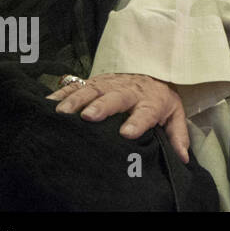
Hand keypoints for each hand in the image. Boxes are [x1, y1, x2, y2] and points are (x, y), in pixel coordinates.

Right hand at [46, 73, 189, 163]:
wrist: (150, 72)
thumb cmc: (159, 100)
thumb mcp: (174, 114)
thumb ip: (177, 135)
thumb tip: (182, 158)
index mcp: (151, 100)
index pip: (146, 111)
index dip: (138, 121)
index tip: (128, 133)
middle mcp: (129, 91)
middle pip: (116, 97)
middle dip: (103, 106)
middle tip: (90, 116)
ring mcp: (108, 84)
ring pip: (92, 90)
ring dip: (77, 100)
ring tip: (63, 113)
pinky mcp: (92, 82)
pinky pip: (75, 86)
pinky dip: (61, 94)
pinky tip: (47, 105)